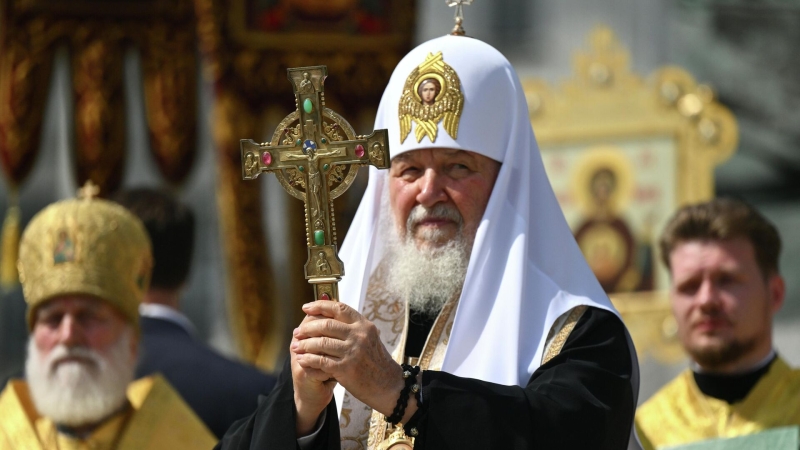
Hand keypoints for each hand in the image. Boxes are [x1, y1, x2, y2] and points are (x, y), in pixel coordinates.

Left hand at [292, 301, 413, 419]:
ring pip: (321, 343)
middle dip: (307, 328)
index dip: (320, 305)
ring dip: (304, 345)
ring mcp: (353, 352)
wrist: (388, 386)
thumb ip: (353, 328)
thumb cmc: (376, 362)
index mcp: (364, 325)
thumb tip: (329, 315)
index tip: (306, 307)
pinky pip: (321, 361)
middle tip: (297, 332)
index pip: (339, 308)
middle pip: (326, 325)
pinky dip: (308, 360)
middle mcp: (359, 335)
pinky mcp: (346, 369)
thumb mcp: (369, 338)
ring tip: (296, 347)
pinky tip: (302, 360)